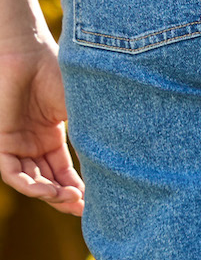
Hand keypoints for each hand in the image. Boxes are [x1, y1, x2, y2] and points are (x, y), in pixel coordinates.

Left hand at [0, 26, 81, 216]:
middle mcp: (33, 143)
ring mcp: (16, 142)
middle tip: (83, 207)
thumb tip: (128, 165)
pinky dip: (28, 186)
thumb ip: (97, 138)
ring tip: (69, 199)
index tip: (97, 203)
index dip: (79, 192)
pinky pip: (10, 173)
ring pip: (29, 182)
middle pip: (48, 182)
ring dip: (49, 196)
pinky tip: (47, 191)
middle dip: (64, 199)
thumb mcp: (85, 114)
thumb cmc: (59, 75)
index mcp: (52, 137)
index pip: (64, 174)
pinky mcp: (0, 139)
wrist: (29, 53)